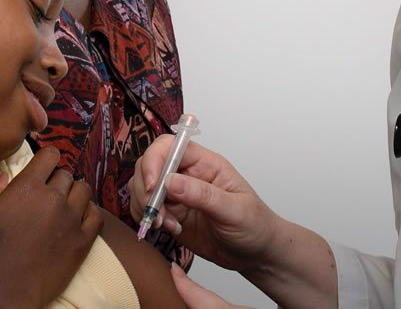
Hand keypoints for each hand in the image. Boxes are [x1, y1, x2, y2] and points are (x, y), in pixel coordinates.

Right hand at [0, 147, 102, 306]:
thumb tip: (4, 177)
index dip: (48, 157)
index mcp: (28, 187)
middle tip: (47, 193)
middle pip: (66, 175)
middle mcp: (54, 198)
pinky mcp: (83, 242)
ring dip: (75, 193)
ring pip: (84, 192)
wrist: (3, 292)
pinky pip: (96, 216)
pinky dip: (89, 212)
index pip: (50, 156)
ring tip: (64, 203)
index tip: (45, 164)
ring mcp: (72, 220)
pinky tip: (79, 217)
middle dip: (57, 180)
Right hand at [133, 137, 338, 307]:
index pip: (170, 146)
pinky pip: (146, 209)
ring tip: (166, 225)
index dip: (155, 160)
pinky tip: (168, 230)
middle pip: (150, 165)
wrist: (256, 253)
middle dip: (146, 188)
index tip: (154, 185)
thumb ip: (204, 195)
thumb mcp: (235, 210)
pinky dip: (147, 219)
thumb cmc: (255, 225)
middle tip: (157, 212)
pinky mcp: (172, 214)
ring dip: (146, 206)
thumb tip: (172, 182)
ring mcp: (178, 194)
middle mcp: (188, 175)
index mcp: (206, 164)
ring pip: (144, 187)